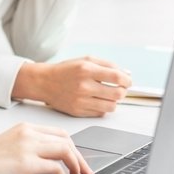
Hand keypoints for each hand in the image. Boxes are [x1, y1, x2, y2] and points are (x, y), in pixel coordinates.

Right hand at [0, 123, 94, 173]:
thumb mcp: (9, 146)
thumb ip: (29, 147)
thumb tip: (50, 162)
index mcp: (25, 128)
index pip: (59, 134)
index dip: (74, 149)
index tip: (80, 162)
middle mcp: (28, 133)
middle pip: (67, 140)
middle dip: (81, 158)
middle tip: (86, 173)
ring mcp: (27, 146)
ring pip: (66, 150)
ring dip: (76, 166)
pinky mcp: (24, 162)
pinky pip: (56, 167)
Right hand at [13, 57, 132, 116]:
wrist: (45, 82)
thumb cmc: (66, 70)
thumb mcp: (86, 60)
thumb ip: (107, 65)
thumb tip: (126, 74)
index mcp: (86, 70)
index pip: (116, 77)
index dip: (127, 80)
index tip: (128, 81)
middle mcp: (84, 86)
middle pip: (117, 94)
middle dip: (122, 91)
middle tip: (120, 88)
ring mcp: (81, 101)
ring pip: (111, 107)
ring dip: (114, 101)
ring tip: (109, 95)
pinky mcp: (78, 112)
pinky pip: (100, 113)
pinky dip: (103, 107)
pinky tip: (98, 100)